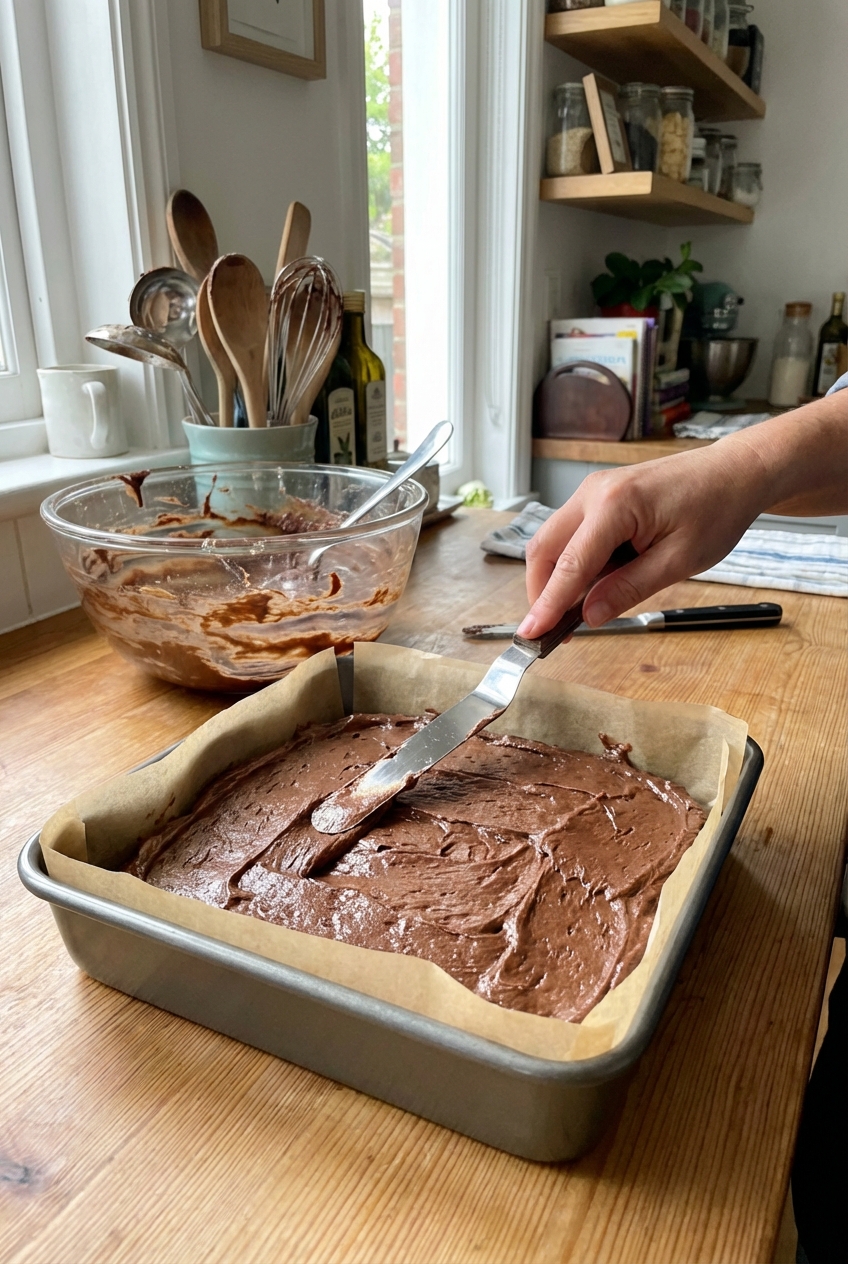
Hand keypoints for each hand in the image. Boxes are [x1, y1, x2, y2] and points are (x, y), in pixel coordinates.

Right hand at [517, 442, 769, 637]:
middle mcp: (593, 493)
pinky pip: (570, 535)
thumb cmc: (715, 510)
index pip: (569, 564)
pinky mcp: (597, 497)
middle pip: (543, 549)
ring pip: (551, 541)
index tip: (530, 634)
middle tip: (551, 630)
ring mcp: (592, 492)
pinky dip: (571, 564)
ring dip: (554, 578)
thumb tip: (589, 616)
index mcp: (615, 505)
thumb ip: (629, 588)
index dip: (547, 603)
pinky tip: (591, 585)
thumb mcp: (678, 561)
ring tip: (574, 612)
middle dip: (541, 591)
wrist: (732, 473)